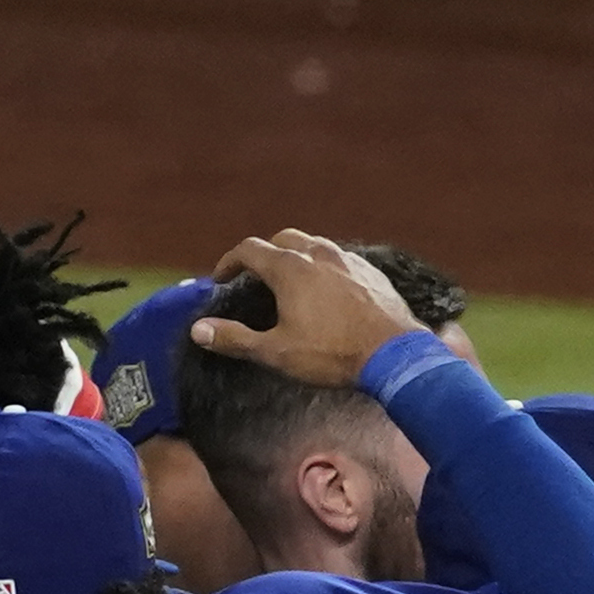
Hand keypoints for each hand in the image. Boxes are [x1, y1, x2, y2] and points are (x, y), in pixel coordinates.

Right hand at [193, 232, 417, 391]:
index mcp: (289, 268)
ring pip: (313, 244)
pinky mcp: (369, 270)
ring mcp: (347, 259)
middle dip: (263, 253)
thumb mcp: (277, 352)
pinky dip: (323, 266)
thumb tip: (198, 331)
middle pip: (282, 238)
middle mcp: (317, 253)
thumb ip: (235, 339)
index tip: (221, 279)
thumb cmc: (332, 354)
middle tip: (255, 276)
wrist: (394, 354)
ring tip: (290, 280)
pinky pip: (339, 258)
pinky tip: (326, 288)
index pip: (249, 250)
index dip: (229, 262)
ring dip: (295, 255)